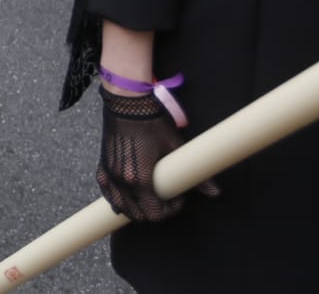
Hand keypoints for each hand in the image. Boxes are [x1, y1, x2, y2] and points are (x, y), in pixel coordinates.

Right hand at [97, 88, 218, 221]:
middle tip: (166, 200)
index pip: (154, 214)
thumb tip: (215, 192)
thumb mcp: (176, 147)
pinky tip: (125, 196)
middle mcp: (122, 181)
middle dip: (153, 212)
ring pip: (119, 206)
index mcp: (140, 180)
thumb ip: (196, 176)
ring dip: (134, 208)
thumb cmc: (152, 122)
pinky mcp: (103, 165)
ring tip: (147, 199)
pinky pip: (106, 191)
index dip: (169, 211)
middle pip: (137, 215)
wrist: (128, 102)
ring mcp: (110, 174)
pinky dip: (115, 198)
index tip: (177, 199)